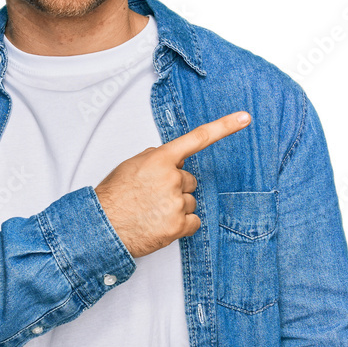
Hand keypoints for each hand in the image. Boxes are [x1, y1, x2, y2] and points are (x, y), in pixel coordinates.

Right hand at [94, 111, 250, 258]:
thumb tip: (172, 160)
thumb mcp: (130, 166)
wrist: (103, 228)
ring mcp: (177, 202)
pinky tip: (162, 225)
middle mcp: (172, 178)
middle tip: (152, 198)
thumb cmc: (113, 197)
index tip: (245, 118)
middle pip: (190, 181)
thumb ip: (155, 158)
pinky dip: (182, 225)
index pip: (197, 138)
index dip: (224, 127)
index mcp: (160, 159)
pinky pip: (194, 221)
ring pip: (190, 202)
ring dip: (176, 207)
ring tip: (152, 213)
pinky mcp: (179, 225)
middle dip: (176, 188)